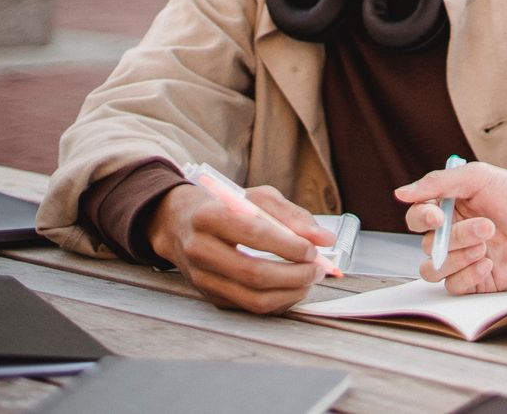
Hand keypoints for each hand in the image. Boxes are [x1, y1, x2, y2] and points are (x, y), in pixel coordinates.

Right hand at [146, 183, 336, 313]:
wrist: (181, 224)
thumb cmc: (227, 207)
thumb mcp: (258, 198)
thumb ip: (293, 215)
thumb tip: (325, 239)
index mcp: (210, 216)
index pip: (253, 235)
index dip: (288, 246)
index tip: (312, 250)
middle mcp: (200, 249)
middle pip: (253, 274)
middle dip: (295, 275)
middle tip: (318, 269)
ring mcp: (202, 277)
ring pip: (253, 298)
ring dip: (290, 293)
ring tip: (309, 279)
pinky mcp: (210, 296)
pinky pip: (249, 308)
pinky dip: (278, 301)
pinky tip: (292, 288)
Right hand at [395, 161, 506, 294]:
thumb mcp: (480, 178)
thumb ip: (438, 183)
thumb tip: (400, 193)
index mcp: (450, 208)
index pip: (417, 217)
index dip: (421, 219)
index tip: (437, 217)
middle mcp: (453, 235)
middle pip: (428, 245)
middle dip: (456, 237)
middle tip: (487, 227)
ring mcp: (464, 259)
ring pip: (434, 270)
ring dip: (459, 258)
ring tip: (487, 245)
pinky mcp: (477, 280)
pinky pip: (454, 286)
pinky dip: (468, 275)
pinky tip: (490, 263)